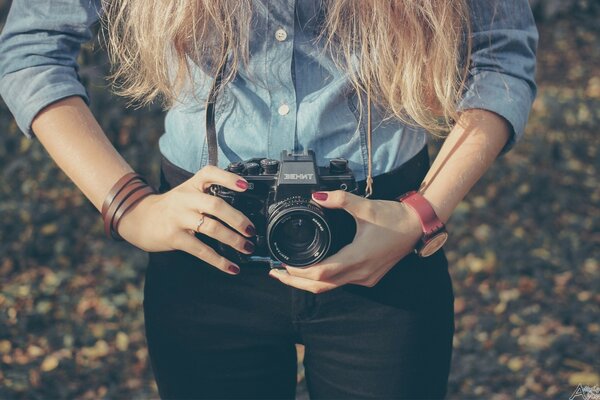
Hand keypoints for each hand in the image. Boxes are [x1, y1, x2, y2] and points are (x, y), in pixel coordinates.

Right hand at [116, 165, 256, 274]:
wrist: (139, 218)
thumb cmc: (171, 207)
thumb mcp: (187, 192)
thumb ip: (208, 194)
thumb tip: (241, 212)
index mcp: (191, 185)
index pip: (210, 173)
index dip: (229, 178)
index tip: (246, 186)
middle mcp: (186, 198)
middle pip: (216, 205)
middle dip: (237, 219)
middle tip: (251, 230)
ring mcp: (179, 218)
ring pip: (211, 228)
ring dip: (233, 240)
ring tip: (247, 247)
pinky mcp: (175, 237)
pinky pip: (201, 250)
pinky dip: (219, 261)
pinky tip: (232, 267)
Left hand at [268, 190, 422, 292]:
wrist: (418, 226)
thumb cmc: (394, 217)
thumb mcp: (365, 206)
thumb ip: (340, 199)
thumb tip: (317, 196)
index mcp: (358, 257)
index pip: (321, 272)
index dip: (299, 271)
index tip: (282, 263)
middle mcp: (361, 272)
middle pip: (321, 286)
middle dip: (296, 282)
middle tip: (275, 273)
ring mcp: (366, 277)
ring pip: (331, 287)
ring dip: (308, 282)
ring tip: (289, 273)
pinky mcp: (369, 276)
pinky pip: (341, 283)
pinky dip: (324, 279)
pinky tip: (314, 270)